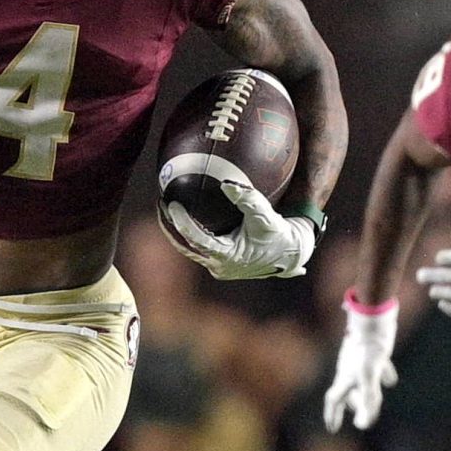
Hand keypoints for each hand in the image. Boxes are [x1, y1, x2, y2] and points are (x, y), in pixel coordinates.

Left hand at [164, 181, 317, 280]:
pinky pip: (197, 248)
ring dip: (176, 231)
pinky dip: (188, 234)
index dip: (181, 223)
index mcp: (227, 258)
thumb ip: (248, 199)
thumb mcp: (266, 216)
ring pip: (189, 249)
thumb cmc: (278, 235)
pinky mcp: (219, 264)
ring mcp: (217, 267)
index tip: (171, 204)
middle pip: (185, 247)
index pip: (196, 240)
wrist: (290, 254)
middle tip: (161, 205)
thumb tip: (227, 183)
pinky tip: (180, 217)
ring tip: (165, 209)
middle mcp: (218, 267)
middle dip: (170, 227)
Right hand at [322, 296, 397, 431]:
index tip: (333, 429)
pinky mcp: (372, 352)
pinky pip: (376, 367)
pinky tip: (390, 380)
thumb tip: (364, 425)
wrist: (373, 319)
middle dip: (352, 406)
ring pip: (360, 381)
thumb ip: (368, 400)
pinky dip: (382, 375)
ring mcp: (360, 360)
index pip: (335, 400)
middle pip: (347, 393)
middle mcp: (349, 370)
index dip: (333, 415)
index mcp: (344, 378)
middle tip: (358, 418)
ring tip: (371, 401)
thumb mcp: (369, 377)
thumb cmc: (369, 349)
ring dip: (365, 393)